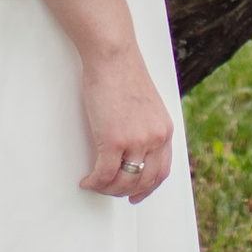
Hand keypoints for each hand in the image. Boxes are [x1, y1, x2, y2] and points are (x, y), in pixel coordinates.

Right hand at [78, 45, 174, 203]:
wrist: (113, 56)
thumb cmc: (123, 73)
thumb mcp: (146, 105)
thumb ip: (145, 126)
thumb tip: (132, 146)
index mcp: (164, 130)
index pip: (162, 171)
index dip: (148, 188)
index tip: (136, 195)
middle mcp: (155, 138)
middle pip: (144, 181)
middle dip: (125, 192)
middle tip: (109, 191)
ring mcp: (136, 141)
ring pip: (124, 182)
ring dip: (108, 189)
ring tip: (95, 184)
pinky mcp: (114, 140)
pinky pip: (104, 174)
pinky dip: (94, 182)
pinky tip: (86, 181)